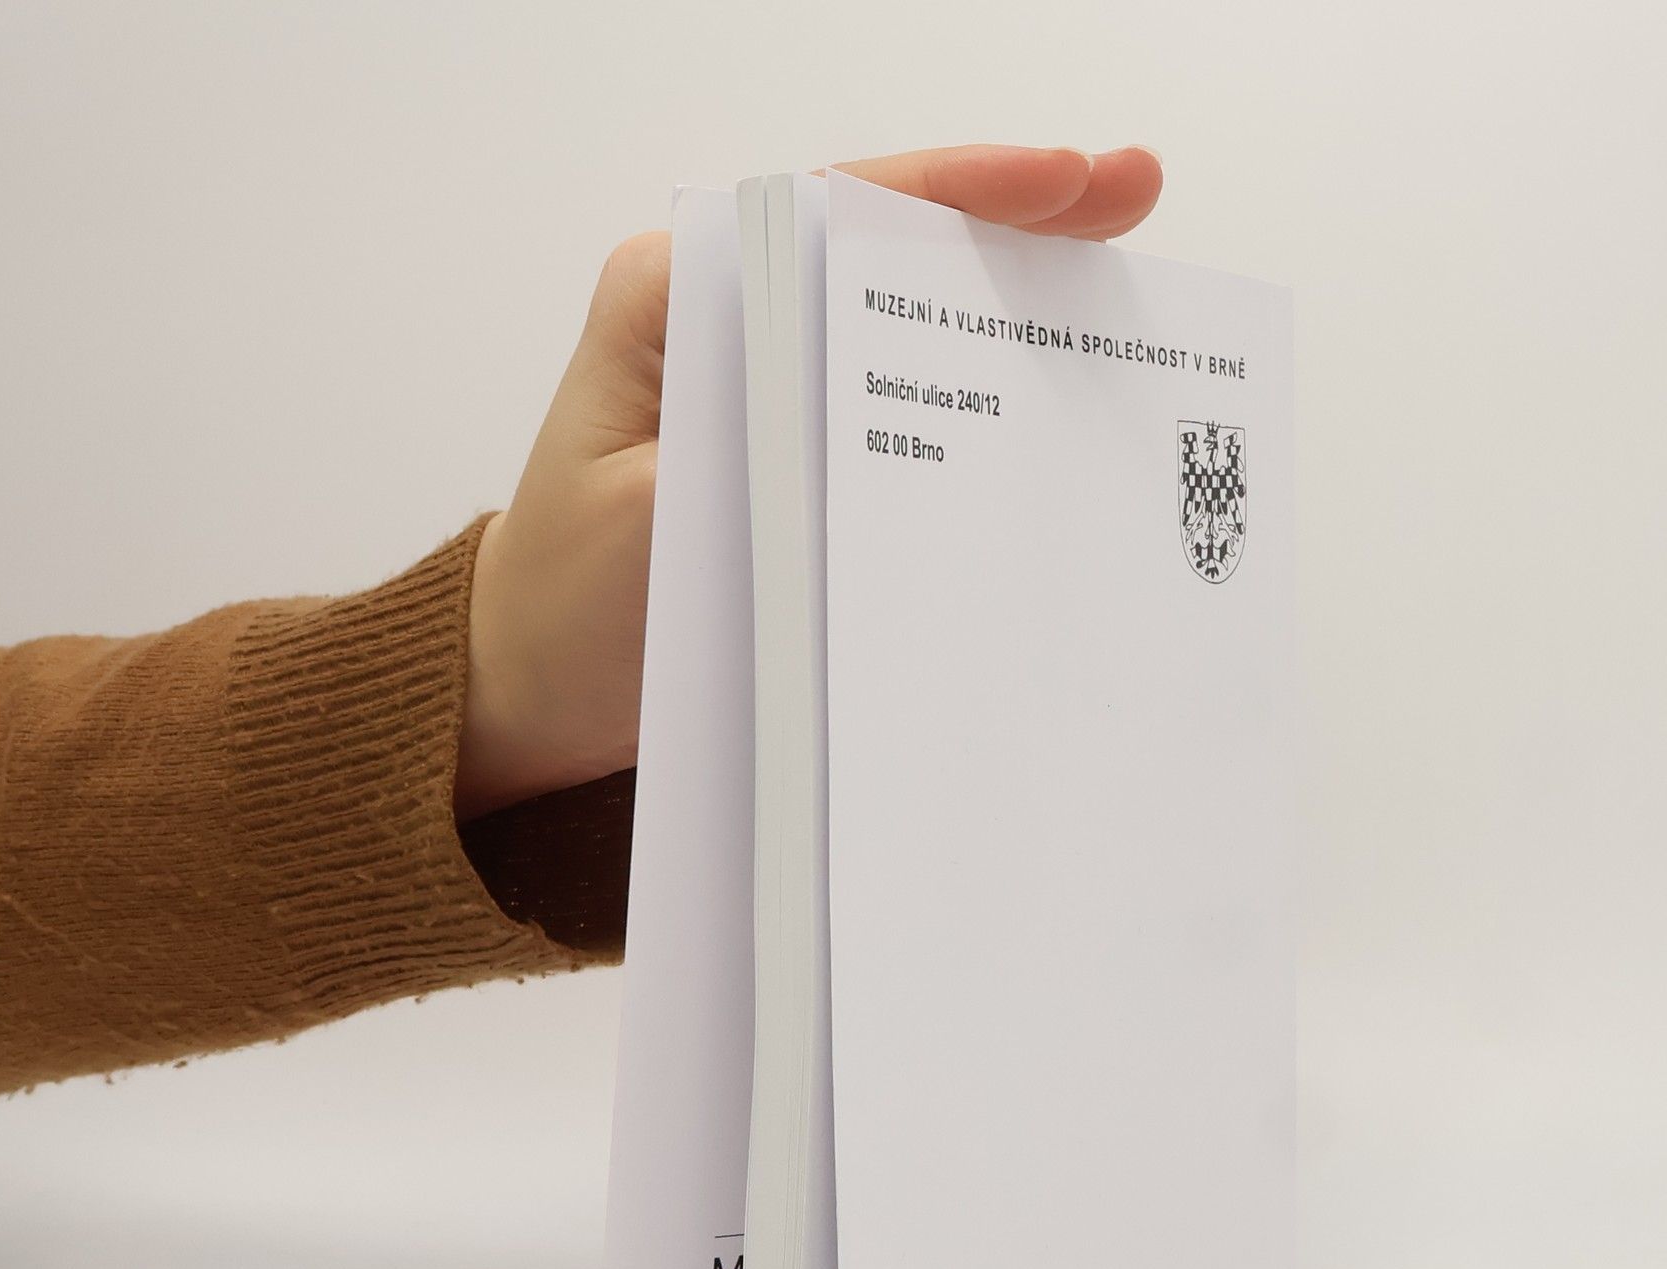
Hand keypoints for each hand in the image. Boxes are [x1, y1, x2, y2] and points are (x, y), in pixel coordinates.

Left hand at [455, 144, 1163, 821]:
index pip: (835, 209)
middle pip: (887, 246)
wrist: (532, 690)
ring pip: (903, 318)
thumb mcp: (650, 530)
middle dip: (1016, 223)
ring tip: (1123, 290)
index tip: (1069, 180)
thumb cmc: (566, 607)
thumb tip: (881, 428)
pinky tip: (1052, 394)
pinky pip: (895, 403)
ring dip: (1009, 302)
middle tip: (1134, 198)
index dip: (963, 189)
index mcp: (675, 298)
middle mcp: (723, 319)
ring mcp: (762, 383)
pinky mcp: (787, 450)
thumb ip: (752, 461)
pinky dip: (974, 392)